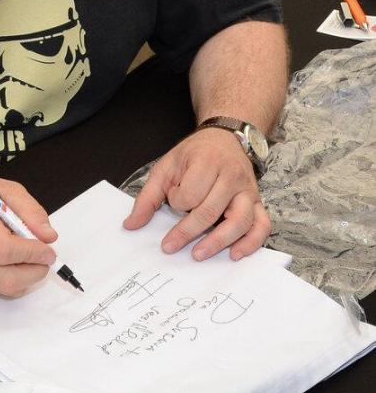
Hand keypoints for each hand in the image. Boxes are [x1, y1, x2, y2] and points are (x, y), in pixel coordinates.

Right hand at [0, 175, 57, 295]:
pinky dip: (13, 280)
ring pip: (5, 289)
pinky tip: (12, 262)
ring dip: (27, 278)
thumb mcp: (5, 188)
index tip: (48, 250)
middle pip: (7, 278)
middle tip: (45, 258)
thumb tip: (49, 236)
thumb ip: (30, 209)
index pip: (5, 250)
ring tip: (31, 259)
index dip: (32, 253)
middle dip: (35, 272)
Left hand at [123, 128, 269, 260]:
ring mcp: (248, 190)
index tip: (172, 199)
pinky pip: (262, 225)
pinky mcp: (258, 202)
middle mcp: (231, 176)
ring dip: (219, 242)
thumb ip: (148, 196)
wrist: (224, 138)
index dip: (177, 202)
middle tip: (170, 246)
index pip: (191, 193)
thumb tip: (132, 225)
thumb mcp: (166, 167)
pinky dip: (252, 242)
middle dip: (188, 232)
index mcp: (207, 162)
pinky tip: (236, 254)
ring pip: (240, 221)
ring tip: (199, 254)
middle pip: (211, 211)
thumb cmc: (194, 154)